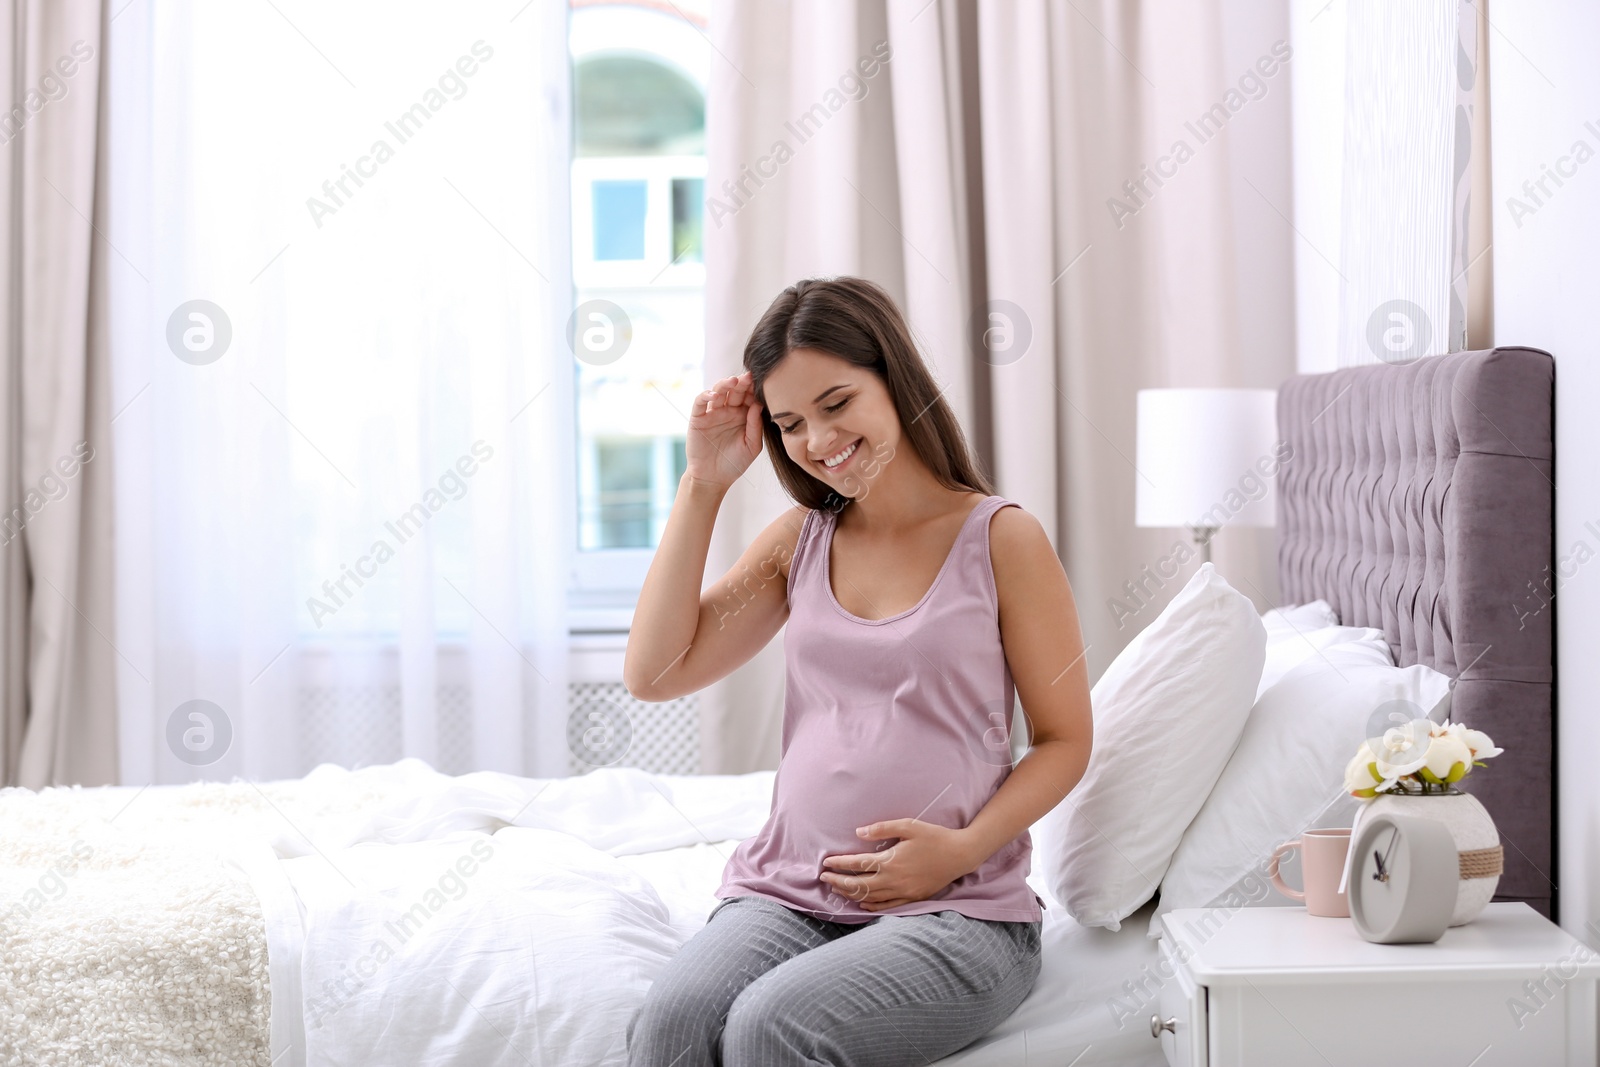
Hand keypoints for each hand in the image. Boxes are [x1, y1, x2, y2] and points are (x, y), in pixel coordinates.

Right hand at [685, 371, 762, 489]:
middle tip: (749, 377)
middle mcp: (728, 411)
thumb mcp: (752, 447)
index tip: (762, 383)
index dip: (754, 389)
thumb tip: (758, 404)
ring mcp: (713, 413)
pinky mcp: (698, 418)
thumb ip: (756, 426)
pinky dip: (705, 395)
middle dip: (742, 383)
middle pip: (735, 391)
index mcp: (743, 416)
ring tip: (733, 382)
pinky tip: (713, 395)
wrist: (713, 479)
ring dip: (725, 384)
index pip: (749, 397)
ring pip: (718, 391)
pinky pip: (700, 402)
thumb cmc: (735, 463)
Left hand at [819, 820, 979, 911]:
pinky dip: (872, 906)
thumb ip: (881, 829)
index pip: (857, 865)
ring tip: (839, 890)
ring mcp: (903, 892)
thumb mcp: (908, 826)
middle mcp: (894, 880)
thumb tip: (858, 832)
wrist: (960, 855)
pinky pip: (887, 906)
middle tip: (825, 879)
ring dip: (852, 894)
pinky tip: (864, 904)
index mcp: (890, 861)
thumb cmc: (934, 837)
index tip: (826, 863)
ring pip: (871, 898)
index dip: (839, 864)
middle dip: (839, 882)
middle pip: (859, 885)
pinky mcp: (912, 898)